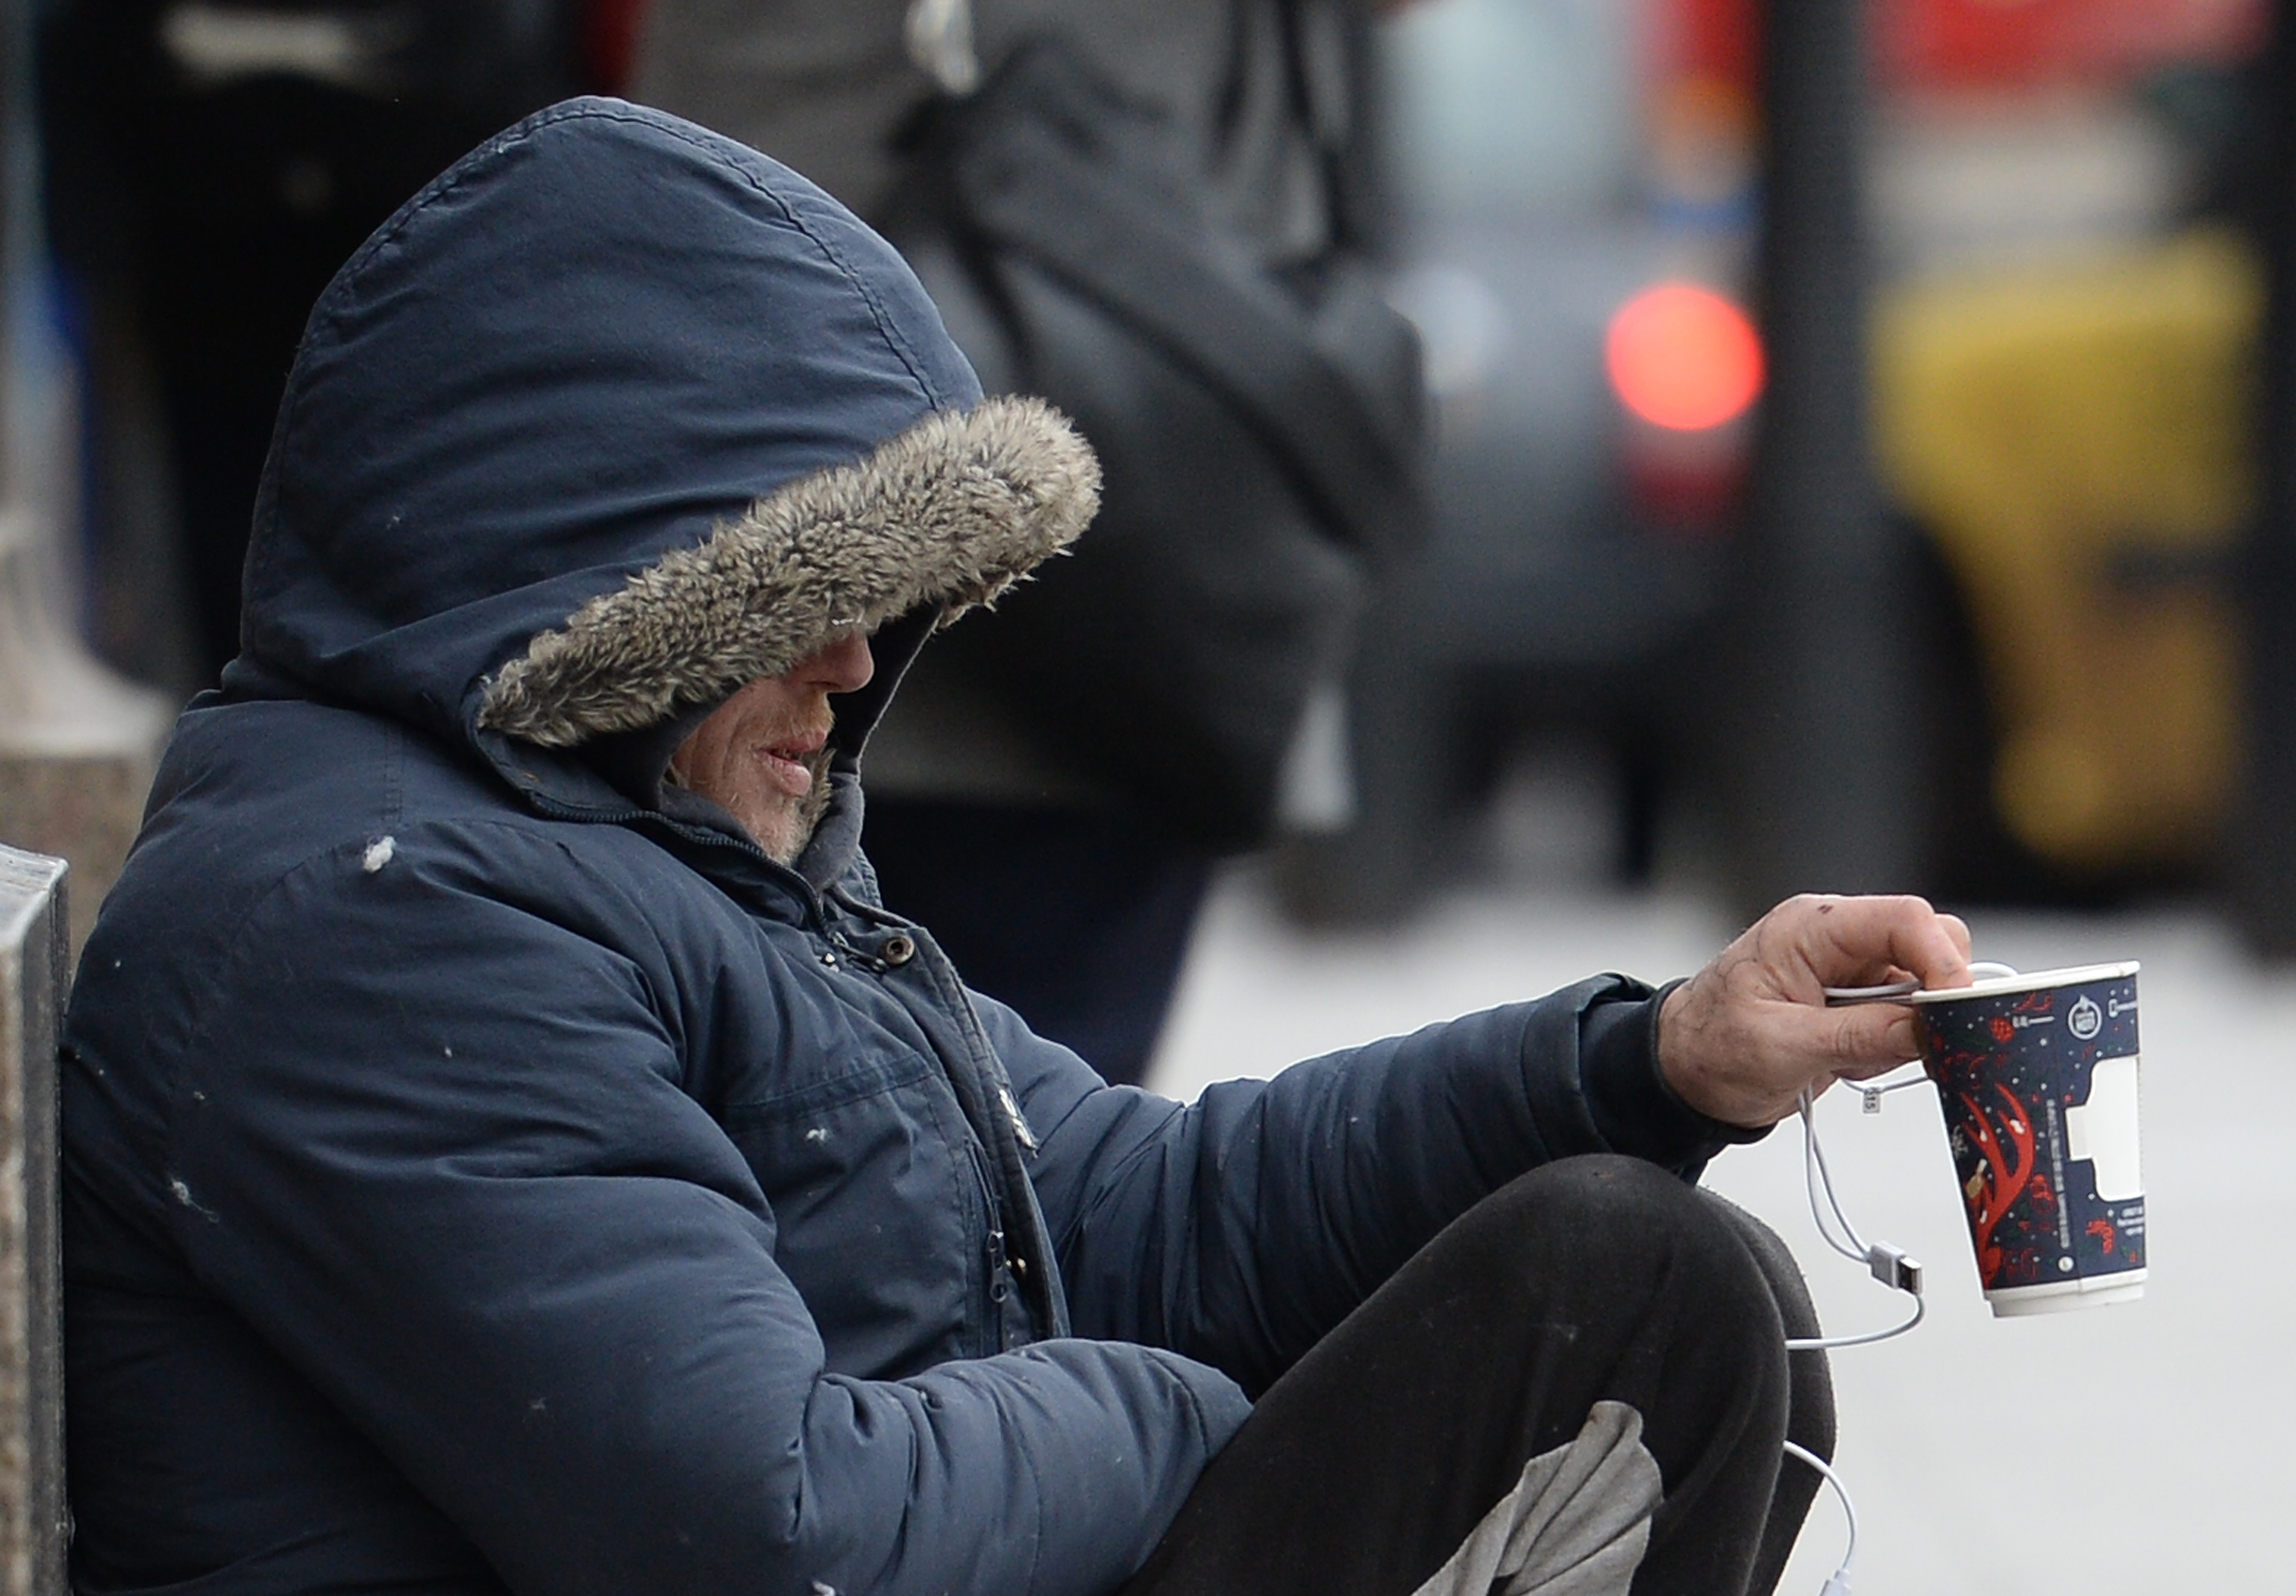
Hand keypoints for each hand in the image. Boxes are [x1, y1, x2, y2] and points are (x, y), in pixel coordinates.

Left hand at [1657, 894, 1973, 1128]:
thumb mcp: (1780, 1047)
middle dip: (1929, 999)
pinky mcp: (1858, 1004)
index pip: (1904, 919)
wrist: (1685, 1073)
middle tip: (1906, 1044)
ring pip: (1924, 988)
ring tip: (1848, 1060)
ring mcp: (1851, 972)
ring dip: (1905, 1033)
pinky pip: (1907, 1020)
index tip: (1956, 1008)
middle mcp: (1837, 940)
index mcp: (1811, 928)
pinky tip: (1846, 1063)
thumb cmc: (1711, 1048)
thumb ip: (1858, 1037)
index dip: (1942, 960)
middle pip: (1928, 945)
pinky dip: (1892, 1049)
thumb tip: (1926, 1029)